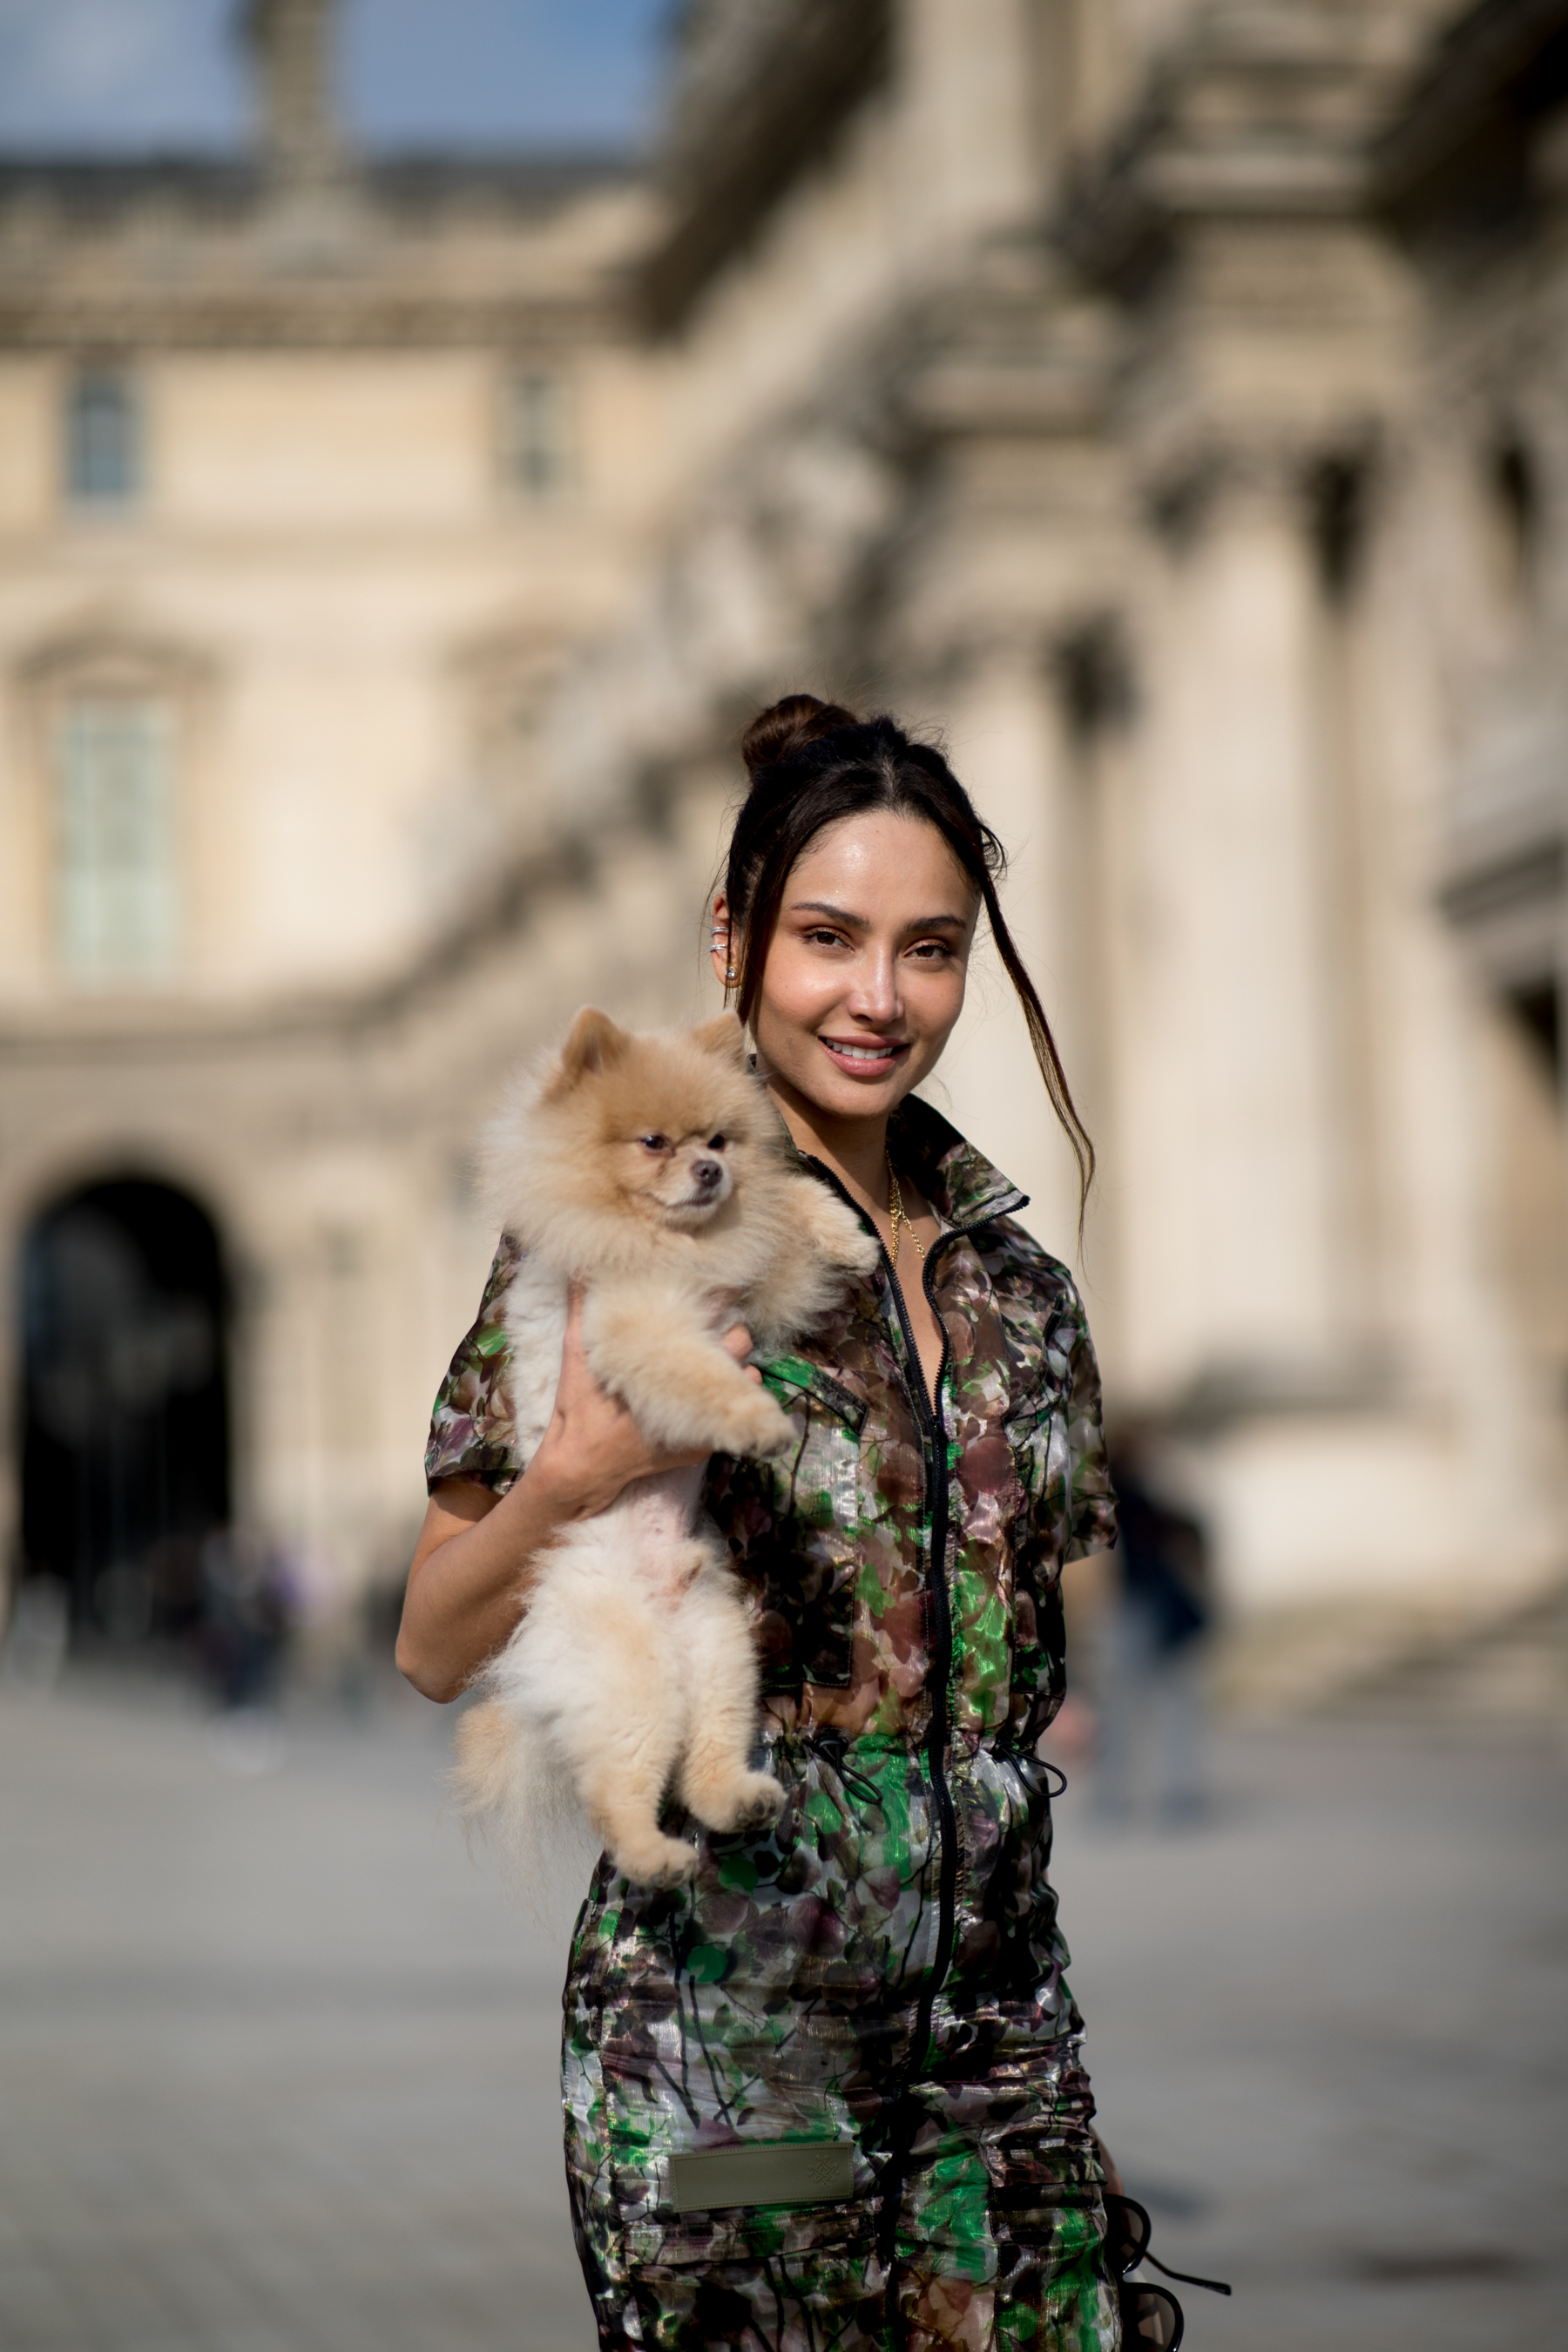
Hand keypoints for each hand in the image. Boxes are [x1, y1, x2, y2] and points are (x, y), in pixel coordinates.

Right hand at [529, 1285, 759, 1519]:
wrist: (585, 1467)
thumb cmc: (581, 1408)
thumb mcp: (575, 1355)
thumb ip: (582, 1309)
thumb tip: (580, 1271)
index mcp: (666, 1359)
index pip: (712, 1316)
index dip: (720, 1297)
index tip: (721, 1285)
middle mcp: (693, 1388)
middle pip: (738, 1341)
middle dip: (731, 1327)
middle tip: (719, 1320)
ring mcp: (704, 1419)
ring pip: (745, 1375)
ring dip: (736, 1362)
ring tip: (720, 1354)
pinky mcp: (707, 1443)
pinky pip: (742, 1411)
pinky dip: (737, 1394)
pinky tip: (721, 1386)